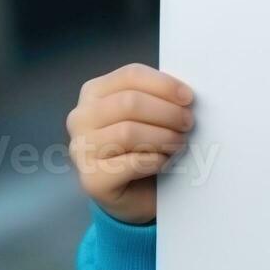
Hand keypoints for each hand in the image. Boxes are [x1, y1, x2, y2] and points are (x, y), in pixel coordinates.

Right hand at [66, 63, 195, 225]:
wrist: (137, 194)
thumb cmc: (145, 147)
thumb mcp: (149, 115)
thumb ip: (158, 98)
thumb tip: (184, 94)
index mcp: (94, 92)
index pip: (131, 75)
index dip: (164, 85)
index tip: (188, 97)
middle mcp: (81, 118)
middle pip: (130, 102)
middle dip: (167, 112)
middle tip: (188, 123)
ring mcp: (81, 149)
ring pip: (129, 132)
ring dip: (163, 137)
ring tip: (179, 143)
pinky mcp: (91, 180)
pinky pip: (131, 163)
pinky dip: (155, 161)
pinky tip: (164, 162)